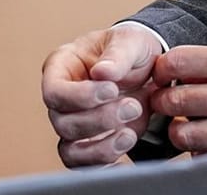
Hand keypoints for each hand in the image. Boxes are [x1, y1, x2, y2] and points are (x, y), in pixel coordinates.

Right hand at [41, 24, 162, 166]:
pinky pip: (84, 166)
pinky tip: (124, 158)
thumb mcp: (130, 41)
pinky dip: (103, 166)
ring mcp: (74, 124)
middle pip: (62, 122)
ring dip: (101, 147)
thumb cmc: (132, 50)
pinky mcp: (89, 144)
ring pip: (70, 149)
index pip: (54, 90)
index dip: (79, 96)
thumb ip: (117, 54)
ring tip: (130, 134)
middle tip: (133, 106)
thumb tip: (102, 73)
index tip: (113, 90)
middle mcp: (63, 98)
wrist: (152, 71)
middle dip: (99, 120)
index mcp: (62, 67)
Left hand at [148, 41, 206, 158]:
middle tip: (166, 100)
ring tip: (184, 123)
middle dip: (163, 100)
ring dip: (178, 129)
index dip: (163, 68)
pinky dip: (202, 150)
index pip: (178, 61)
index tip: (164, 72)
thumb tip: (191, 68)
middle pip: (173, 100)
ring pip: (185, 134)